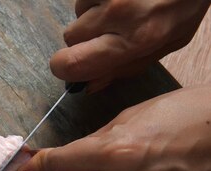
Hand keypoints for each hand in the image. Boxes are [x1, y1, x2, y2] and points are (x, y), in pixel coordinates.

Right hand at [51, 0, 209, 91]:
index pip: (76, 63)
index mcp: (137, 40)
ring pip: (77, 14)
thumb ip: (127, 67)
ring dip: (92, 15)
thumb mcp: (168, 42)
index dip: (63, 68)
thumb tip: (89, 85)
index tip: (66, 68)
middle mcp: (120, 14)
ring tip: (121, 7)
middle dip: (82, 39)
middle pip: (71, 38)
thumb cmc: (185, 4)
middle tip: (105, 33)